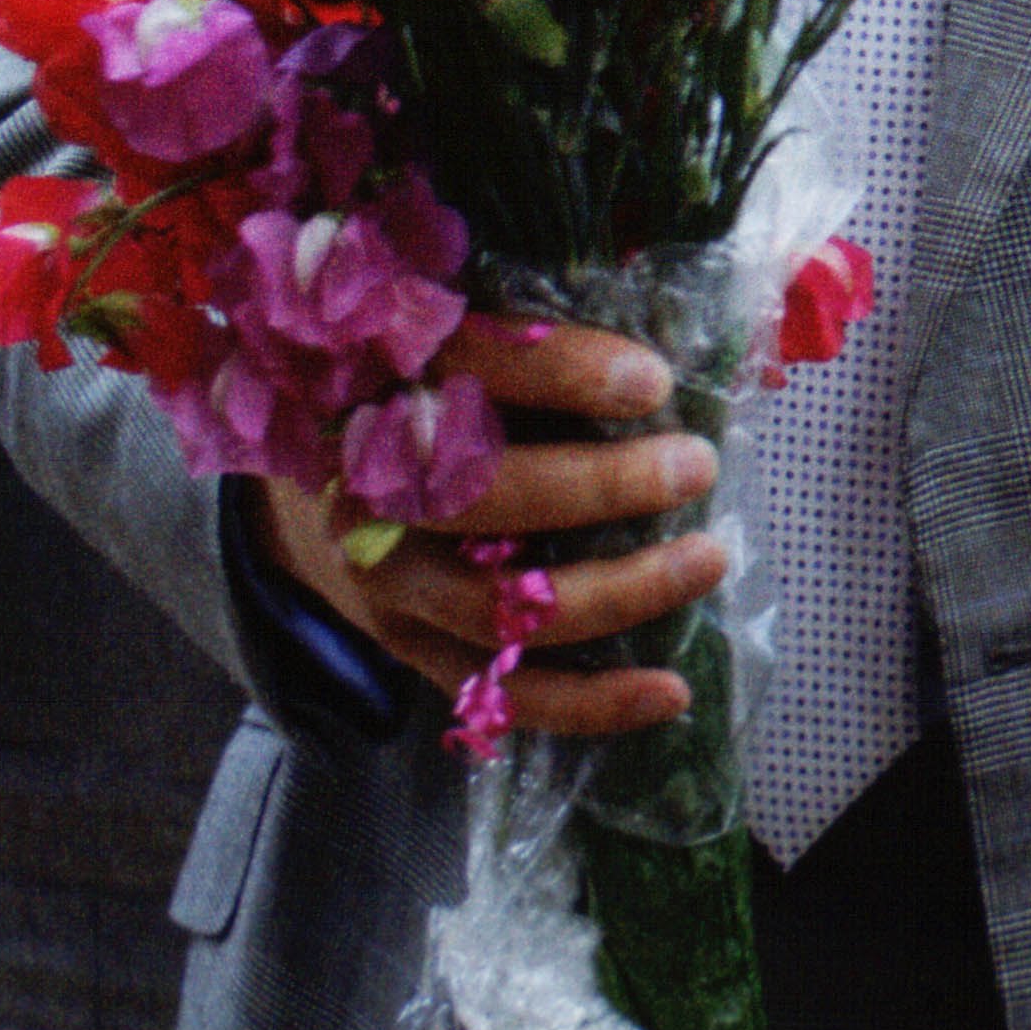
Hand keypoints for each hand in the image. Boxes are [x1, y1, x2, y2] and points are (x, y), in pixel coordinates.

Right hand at [248, 318, 723, 737]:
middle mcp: (370, 484)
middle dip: (598, 487)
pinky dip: (587, 703)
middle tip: (694, 465)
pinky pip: (497, 691)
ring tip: (706, 557)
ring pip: (493, 607)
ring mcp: (386, 577)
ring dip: (613, 592)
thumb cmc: (423, 383)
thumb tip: (724, 335)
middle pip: (476, 498)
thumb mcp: (462, 328)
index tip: (652, 379)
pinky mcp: (409, 643)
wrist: (306, 476)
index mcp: (382, 378)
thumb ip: (562, 325)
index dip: (560, 375)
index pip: (464, 368)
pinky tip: (669, 692)